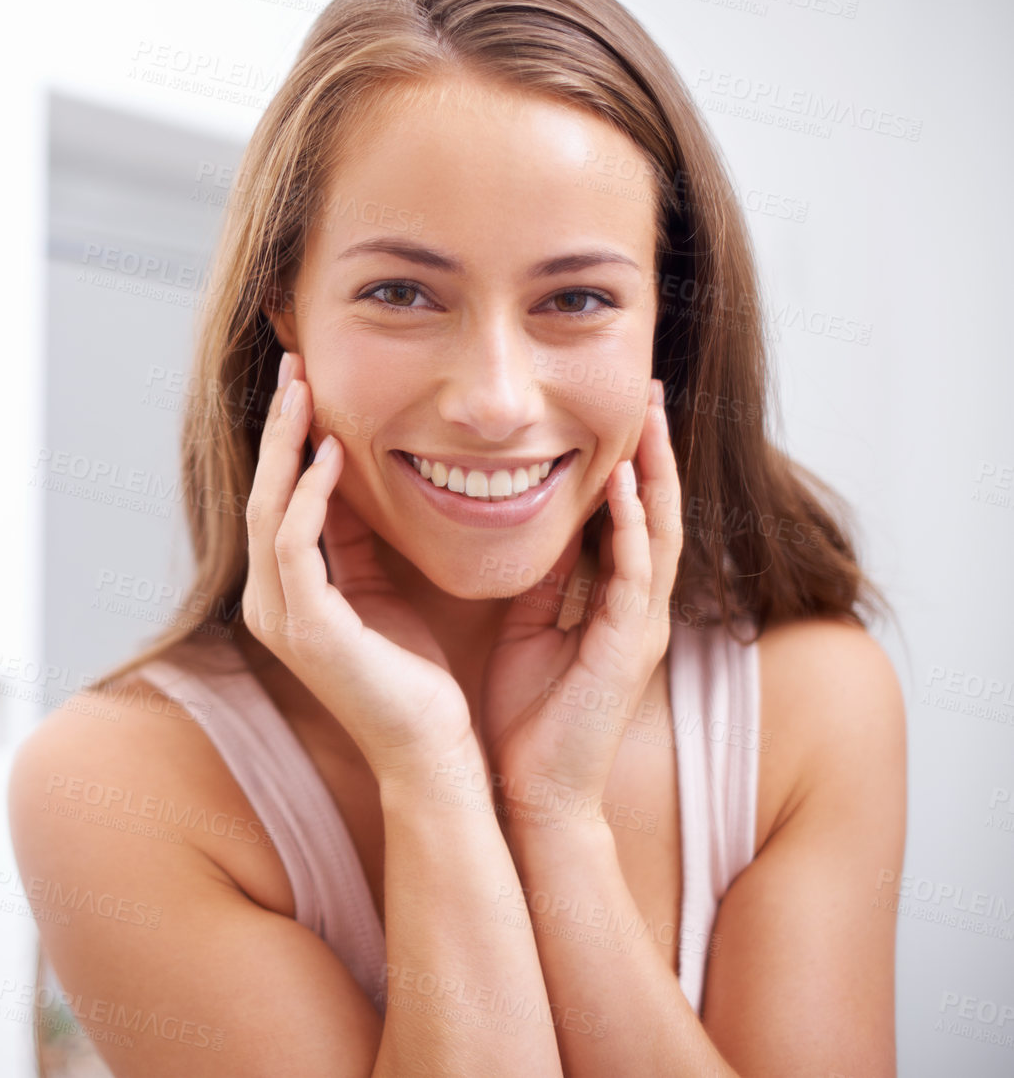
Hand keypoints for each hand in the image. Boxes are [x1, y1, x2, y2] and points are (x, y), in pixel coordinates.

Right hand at [241, 352, 475, 781]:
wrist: (432, 754)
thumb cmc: (417, 682)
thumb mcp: (382, 592)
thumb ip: (357, 542)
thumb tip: (350, 478)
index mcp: (285, 597)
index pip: (276, 502)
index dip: (288, 442)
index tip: (307, 387)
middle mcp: (268, 604)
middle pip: (262, 495)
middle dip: (278, 429)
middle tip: (295, 366)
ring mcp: (280, 617)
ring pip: (269, 509)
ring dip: (286, 446)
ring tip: (305, 391)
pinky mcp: (307, 626)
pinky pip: (295, 542)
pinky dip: (309, 494)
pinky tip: (330, 454)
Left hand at [480, 378, 682, 826]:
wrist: (532, 793)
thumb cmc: (526, 718)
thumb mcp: (527, 630)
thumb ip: (542, 583)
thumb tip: (526, 529)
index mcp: (613, 603)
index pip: (630, 518)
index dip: (629, 464)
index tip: (619, 410)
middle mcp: (637, 609)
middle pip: (657, 512)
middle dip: (655, 452)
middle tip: (650, 391)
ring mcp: (639, 627)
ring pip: (658, 533)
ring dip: (654, 474)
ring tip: (649, 418)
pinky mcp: (626, 648)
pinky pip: (636, 575)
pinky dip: (632, 527)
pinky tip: (623, 485)